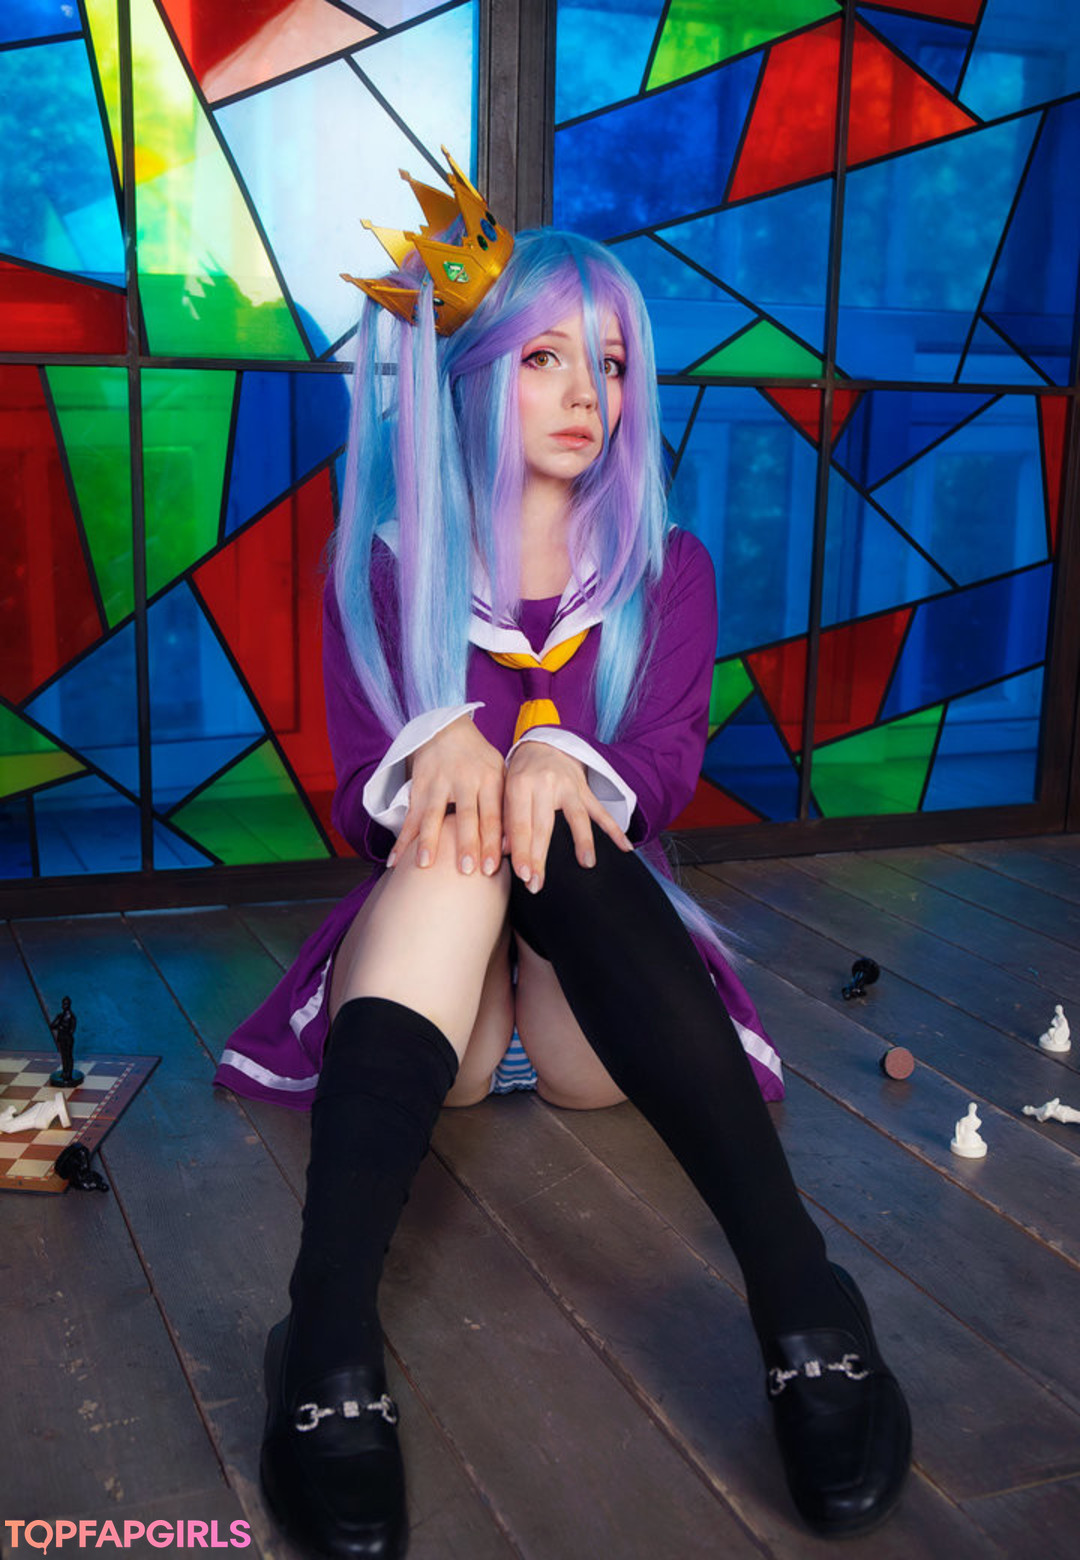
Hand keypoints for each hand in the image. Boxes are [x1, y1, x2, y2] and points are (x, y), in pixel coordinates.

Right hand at [389, 716, 504, 874]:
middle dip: (466, 844)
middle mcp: (465, 781)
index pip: (493, 815)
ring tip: (425, 865)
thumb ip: (504, 806)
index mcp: (490, 780)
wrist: (447, 728)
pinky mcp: (419, 787)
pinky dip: (401, 840)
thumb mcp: (499, 774)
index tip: (492, 868)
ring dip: (429, 841)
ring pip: (433, 815)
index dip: (492, 842)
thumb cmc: (479, 760)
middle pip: (466, 817)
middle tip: (467, 870)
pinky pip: (410, 816)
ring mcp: (439, 783)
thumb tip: (510, 847)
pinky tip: (394, 860)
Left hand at [504, 740, 631, 892]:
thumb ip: (504, 820)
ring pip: (577, 817)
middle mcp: (546, 784)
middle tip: (537, 885)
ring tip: (587, 864)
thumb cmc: (519, 774)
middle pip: (544, 826)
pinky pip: (602, 812)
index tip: (523, 875)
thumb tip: (503, 852)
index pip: (521, 823)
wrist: (543, 744)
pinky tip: (626, 848)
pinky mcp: (586, 791)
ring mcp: (570, 787)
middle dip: (540, 858)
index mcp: (520, 784)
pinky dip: (615, 830)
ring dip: (583, 842)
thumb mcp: (505, 790)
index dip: (521, 851)